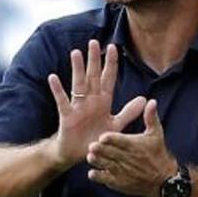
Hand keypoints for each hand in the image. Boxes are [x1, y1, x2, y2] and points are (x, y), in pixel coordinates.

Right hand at [48, 40, 146, 169]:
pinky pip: (62, 101)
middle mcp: (91, 100)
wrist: (78, 154)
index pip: (108, 79)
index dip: (111, 64)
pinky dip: (58, 90)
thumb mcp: (116, 125)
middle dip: (94, 60)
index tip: (114, 47)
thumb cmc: (96, 138)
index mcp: (103, 101)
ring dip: (77, 69)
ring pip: (78, 84)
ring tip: (76, 53)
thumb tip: (144, 99)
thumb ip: (128, 113)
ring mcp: (78, 107)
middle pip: (93, 76)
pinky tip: (53, 77)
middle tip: (93, 42)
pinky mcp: (67, 116)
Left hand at [86, 99, 177, 196]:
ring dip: (98, 162)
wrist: (164, 180)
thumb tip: (151, 101)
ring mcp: (124, 172)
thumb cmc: (158, 154)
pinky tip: (92, 173)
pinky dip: (99, 177)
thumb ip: (151, 117)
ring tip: (90, 157)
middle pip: (112, 153)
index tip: (102, 136)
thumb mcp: (156, 134)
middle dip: (101, 150)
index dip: (111, 139)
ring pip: (108, 165)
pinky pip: (108, 180)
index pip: (122, 141)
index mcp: (135, 145)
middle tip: (91, 146)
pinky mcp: (121, 183)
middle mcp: (129, 159)